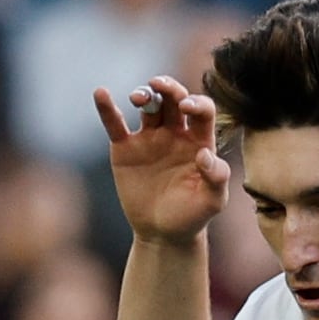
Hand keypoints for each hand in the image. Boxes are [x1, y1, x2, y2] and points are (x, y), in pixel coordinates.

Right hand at [94, 76, 230, 247]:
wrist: (163, 234)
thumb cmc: (192, 216)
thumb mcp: (213, 201)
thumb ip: (217, 177)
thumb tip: (204, 154)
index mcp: (199, 140)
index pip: (203, 109)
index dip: (196, 102)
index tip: (187, 107)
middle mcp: (175, 132)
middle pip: (173, 99)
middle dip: (168, 87)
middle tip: (159, 85)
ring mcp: (149, 138)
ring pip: (148, 105)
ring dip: (144, 94)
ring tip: (139, 98)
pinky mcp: (125, 148)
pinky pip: (115, 124)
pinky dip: (107, 108)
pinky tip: (101, 93)